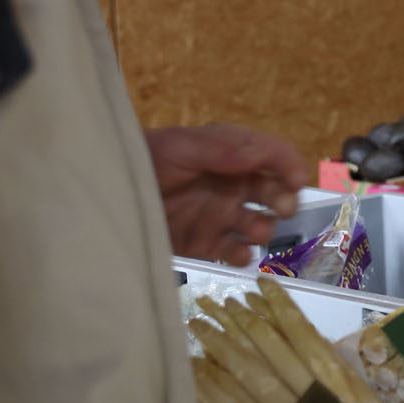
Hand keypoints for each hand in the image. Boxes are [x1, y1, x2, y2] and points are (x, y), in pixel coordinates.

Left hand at [147, 124, 309, 265]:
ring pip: (261, 226)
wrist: (108, 193)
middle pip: (275, 194)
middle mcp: (234, 186)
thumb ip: (219, 150)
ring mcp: (222, 217)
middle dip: (284, 201)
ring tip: (256, 231)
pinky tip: (237, 253)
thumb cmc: (145, 160)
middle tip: (281, 208)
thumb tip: (259, 155)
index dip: (290, 166)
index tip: (296, 180)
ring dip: (265, 228)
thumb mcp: (179, 147)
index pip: (274, 156)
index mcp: (233, 155)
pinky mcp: (208, 244)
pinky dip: (243, 255)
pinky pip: (236, 253)